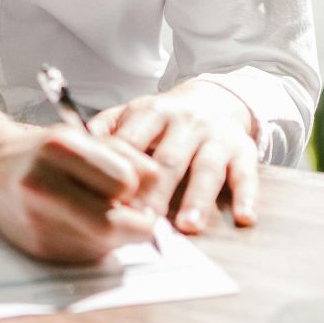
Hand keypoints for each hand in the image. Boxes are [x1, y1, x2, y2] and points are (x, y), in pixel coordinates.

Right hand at [0, 108, 166, 262]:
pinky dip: (95, 242)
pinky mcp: (38, 249)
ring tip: (103, 212)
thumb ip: (127, 157)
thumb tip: (155, 193)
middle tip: (138, 215)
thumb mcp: (85, 137)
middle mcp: (41, 185)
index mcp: (58, 148)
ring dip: (117, 234)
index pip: (123, 183)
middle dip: (136, 224)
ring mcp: (35, 221)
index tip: (139, 190)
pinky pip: (87, 254)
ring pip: (104, 244)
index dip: (140, 190)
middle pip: (112, 224)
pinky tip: (79, 223)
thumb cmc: (44, 152)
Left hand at [88, 80, 259, 233]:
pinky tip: (244, 218)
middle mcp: (185, 123)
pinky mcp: (244, 151)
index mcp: (152, 112)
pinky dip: (247, 198)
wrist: (216, 97)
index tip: (109, 201)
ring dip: (197, 199)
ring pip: (207, 169)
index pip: (133, 143)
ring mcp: (216, 137)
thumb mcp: (135, 114)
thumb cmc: (166, 117)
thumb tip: (76, 147)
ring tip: (188, 226)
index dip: (121, 173)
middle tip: (143, 222)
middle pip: (169, 159)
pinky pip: (247, 175)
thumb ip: (108, 130)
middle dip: (156, 192)